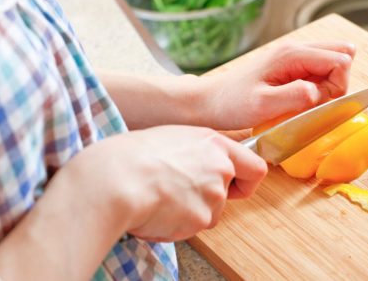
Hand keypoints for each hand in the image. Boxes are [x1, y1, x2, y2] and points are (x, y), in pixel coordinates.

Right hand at [66, 125, 266, 241]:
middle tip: (176, 195)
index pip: (254, 167)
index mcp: (213, 142)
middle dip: (205, 201)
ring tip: (157, 199)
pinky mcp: (201, 218)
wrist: (113, 180)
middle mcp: (220, 168)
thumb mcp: (168, 138)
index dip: (246, 181)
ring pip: (208, 214)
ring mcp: (213, 195)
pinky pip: (190, 229)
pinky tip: (154, 212)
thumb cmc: (129, 156)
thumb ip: (193, 152)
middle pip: (226, 195)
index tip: (235, 186)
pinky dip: (174, 226)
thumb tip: (192, 166)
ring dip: (187, 213)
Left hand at [203, 41, 355, 129]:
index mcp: (292, 54)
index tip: (317, 104)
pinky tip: (300, 99)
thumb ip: (295, 96)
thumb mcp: (263, 105)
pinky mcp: (291, 66)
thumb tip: (321, 92)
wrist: (211, 101)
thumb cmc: (233, 104)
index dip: (338, 86)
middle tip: (314, 102)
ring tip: (304, 101)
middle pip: (342, 54)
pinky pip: (319, 71)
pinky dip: (319, 86)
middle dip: (337, 83)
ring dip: (328, 85)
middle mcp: (295, 49)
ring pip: (332, 62)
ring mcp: (294, 56)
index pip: (340, 60)